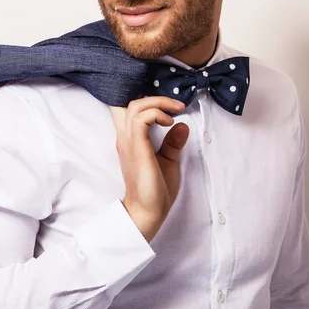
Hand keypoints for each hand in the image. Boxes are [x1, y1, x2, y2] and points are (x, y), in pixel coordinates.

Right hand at [109, 96, 189, 241]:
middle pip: (131, 103)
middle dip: (155, 98)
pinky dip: (156, 114)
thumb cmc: (155, 190)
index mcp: (130, 140)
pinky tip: (169, 123)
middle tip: (176, 106)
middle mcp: (126, 138)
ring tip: (175, 112)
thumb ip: (172, 143)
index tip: (167, 106)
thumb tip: (183, 126)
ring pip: (135, 106)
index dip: (144, 100)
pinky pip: (141, 120)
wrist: (148, 211)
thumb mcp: (167, 161)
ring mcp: (129, 142)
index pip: (126, 110)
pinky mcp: (137, 148)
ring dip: (157, 103)